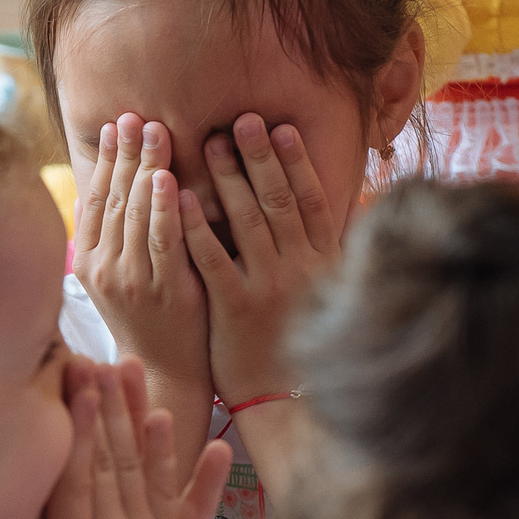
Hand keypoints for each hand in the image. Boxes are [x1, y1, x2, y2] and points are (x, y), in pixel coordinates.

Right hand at [9, 361, 229, 518]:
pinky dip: (203, 475)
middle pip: (111, 464)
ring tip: (136, 372)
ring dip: (141, 418)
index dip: (79, 432)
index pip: (77, 482)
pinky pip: (192, 508)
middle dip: (104, 408)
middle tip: (96, 360)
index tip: (79, 388)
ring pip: (146, 472)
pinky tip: (214, 441)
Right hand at [76, 115, 213, 407]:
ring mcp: (132, 281)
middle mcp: (104, 270)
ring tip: (156, 131)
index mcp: (90, 264)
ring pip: (135, 214)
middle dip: (125, 154)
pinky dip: (165, 207)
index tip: (115, 125)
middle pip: (113, 200)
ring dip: (145, 168)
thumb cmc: (150, 324)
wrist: (170, 374)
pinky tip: (169, 178)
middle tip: (136, 115)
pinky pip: (162, 241)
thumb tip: (88, 199)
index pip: (95, 201)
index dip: (105, 161)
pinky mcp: (163, 291)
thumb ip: (104, 242)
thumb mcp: (115, 284)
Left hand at [179, 113, 336, 405]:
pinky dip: (196, 225)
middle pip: (279, 200)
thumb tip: (339, 206)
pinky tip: (179, 198)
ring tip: (208, 144)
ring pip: (247, 221)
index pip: (310, 199)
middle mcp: (299, 268)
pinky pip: (213, 257)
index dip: (296, 161)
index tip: (280, 127)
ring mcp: (268, 287)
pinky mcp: (235, 307)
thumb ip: (326, 249)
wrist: (281, 398)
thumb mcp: (324, 292)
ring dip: (227, 178)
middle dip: (258, 157)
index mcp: (323, 261)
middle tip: (239, 120)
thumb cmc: (297, 338)